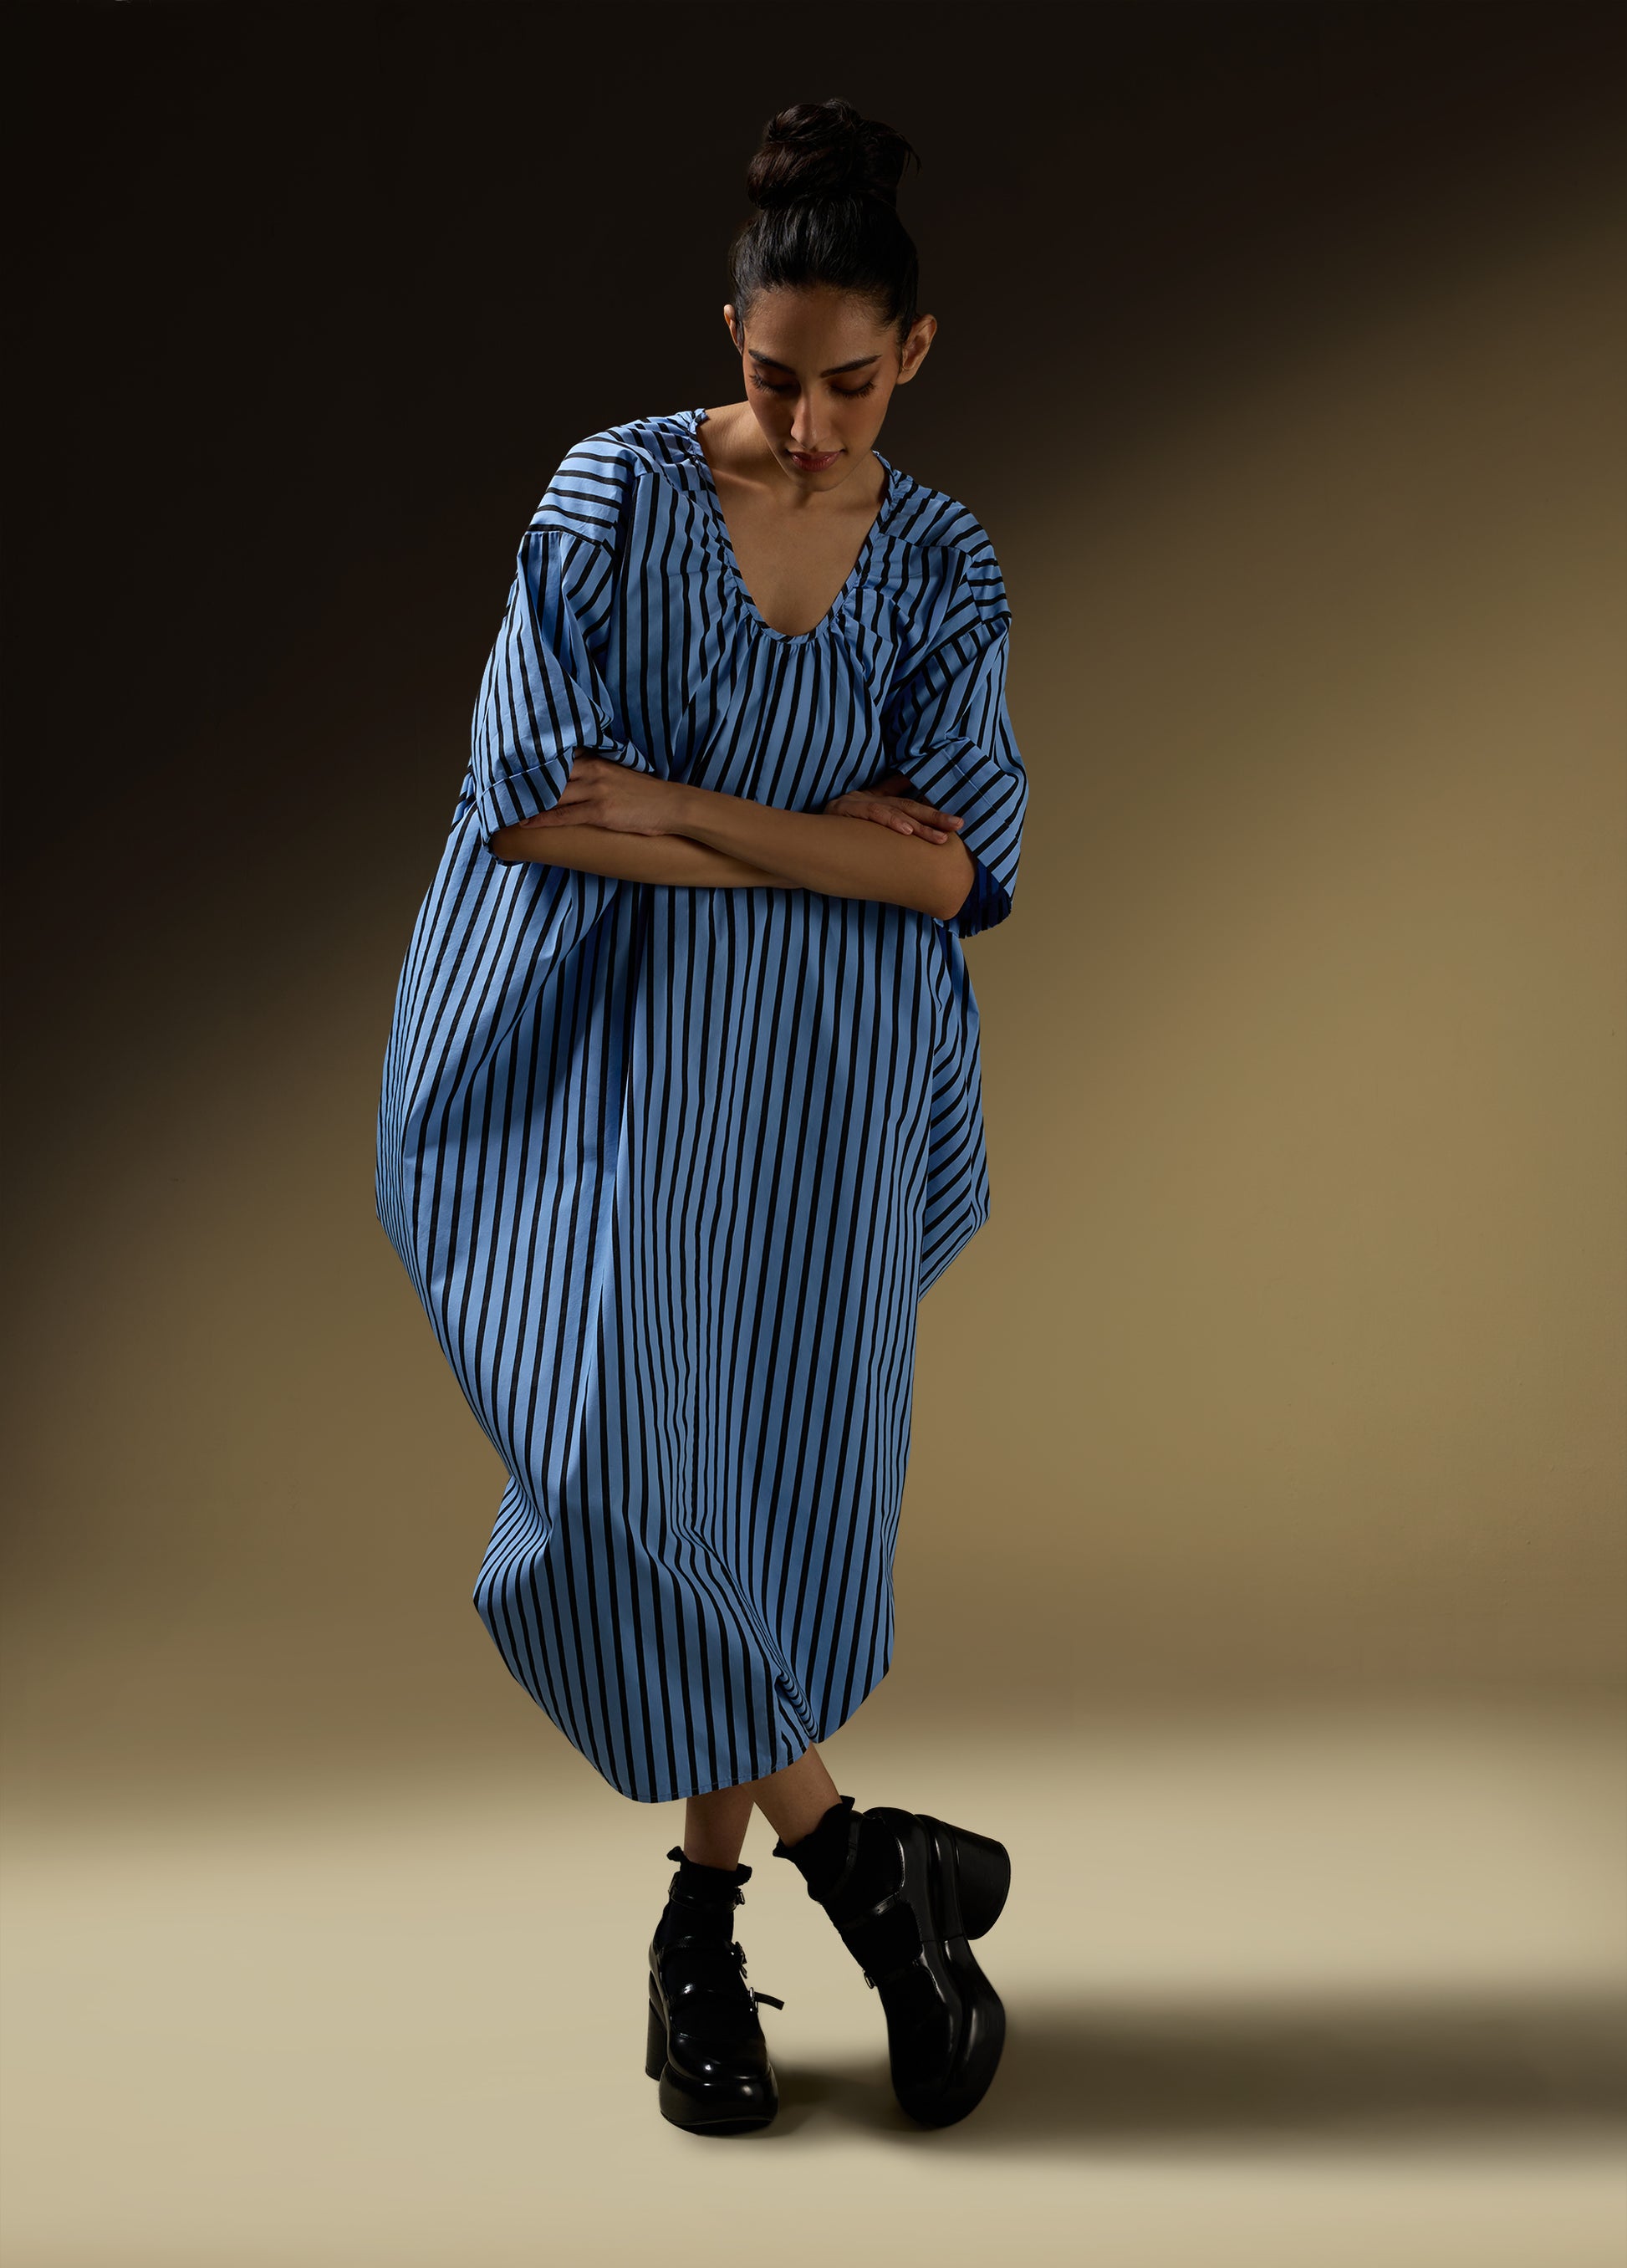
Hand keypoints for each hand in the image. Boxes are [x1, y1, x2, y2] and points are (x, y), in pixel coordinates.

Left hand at [513, 752, 679, 837]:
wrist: (672, 806)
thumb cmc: (647, 794)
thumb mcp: (620, 773)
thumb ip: (596, 770)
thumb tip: (574, 773)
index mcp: (596, 759)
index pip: (557, 755)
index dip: (532, 761)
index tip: (508, 764)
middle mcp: (592, 770)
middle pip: (548, 772)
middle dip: (523, 779)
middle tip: (497, 785)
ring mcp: (595, 791)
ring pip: (552, 793)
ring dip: (528, 800)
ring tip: (505, 804)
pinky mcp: (600, 812)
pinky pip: (564, 815)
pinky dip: (543, 818)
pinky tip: (526, 821)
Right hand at [822, 769, 964, 843]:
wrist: (800, 833)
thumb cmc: (831, 828)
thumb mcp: (858, 818)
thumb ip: (878, 813)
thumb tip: (903, 813)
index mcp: (875, 802)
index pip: (909, 804)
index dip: (932, 811)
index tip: (957, 823)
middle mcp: (869, 799)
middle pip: (909, 806)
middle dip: (935, 816)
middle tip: (958, 825)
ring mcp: (857, 803)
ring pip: (895, 810)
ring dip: (919, 823)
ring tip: (939, 836)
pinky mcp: (845, 808)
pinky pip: (872, 814)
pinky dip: (890, 821)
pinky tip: (906, 830)